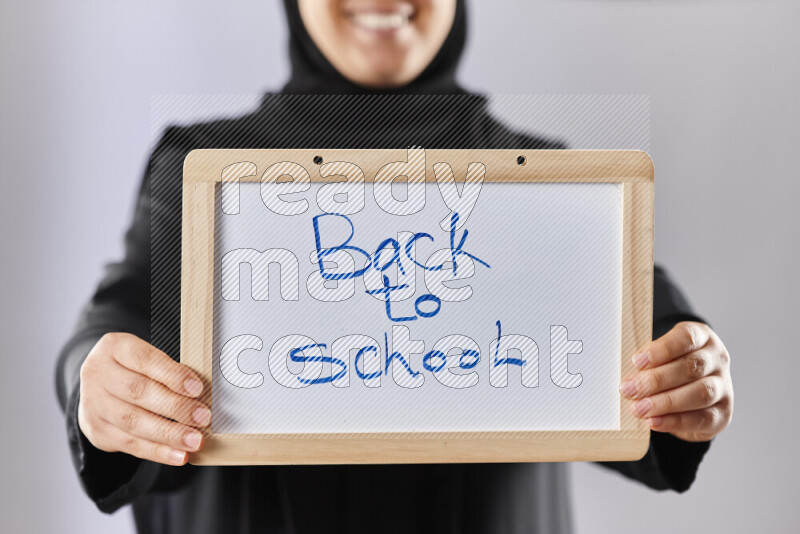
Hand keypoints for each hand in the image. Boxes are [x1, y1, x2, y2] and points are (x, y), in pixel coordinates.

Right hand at [78, 333, 209, 464]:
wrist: (99, 387)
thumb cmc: (135, 369)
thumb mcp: (147, 358)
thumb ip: (169, 370)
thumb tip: (202, 393)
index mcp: (114, 348)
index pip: (145, 360)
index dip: (172, 375)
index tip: (198, 388)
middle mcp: (98, 374)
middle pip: (138, 392)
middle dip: (175, 407)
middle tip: (203, 417)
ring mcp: (94, 405)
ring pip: (134, 422)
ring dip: (169, 434)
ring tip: (194, 440)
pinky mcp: (98, 431)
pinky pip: (130, 444)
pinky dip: (158, 451)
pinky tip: (179, 455)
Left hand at [620, 321, 732, 441]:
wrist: (692, 398)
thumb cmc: (669, 369)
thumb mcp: (659, 358)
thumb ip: (648, 364)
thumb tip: (629, 380)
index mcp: (702, 337)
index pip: (686, 337)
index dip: (661, 349)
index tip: (637, 361)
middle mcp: (717, 359)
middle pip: (691, 367)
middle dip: (656, 380)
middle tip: (629, 390)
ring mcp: (724, 386)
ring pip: (700, 393)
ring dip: (665, 402)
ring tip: (639, 408)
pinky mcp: (723, 413)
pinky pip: (702, 418)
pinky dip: (675, 421)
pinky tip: (653, 422)